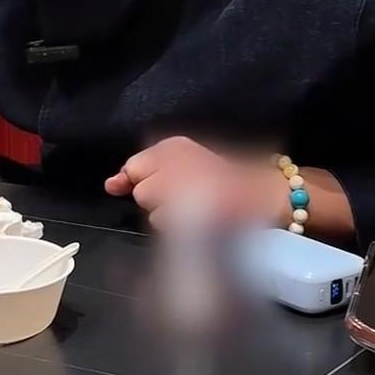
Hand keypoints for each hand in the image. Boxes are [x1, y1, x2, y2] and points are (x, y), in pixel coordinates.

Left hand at [105, 137, 282, 231]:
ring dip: (169, 215)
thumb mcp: (180, 167)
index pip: (136, 167)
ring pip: (152, 208)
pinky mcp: (196, 209)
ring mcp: (188, 185)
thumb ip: (141, 173)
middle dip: (158, 200)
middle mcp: (180, 160)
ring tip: (196, 211)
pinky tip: (199, 223)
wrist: (264, 197)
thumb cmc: (220, 183)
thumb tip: (110, 184)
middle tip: (189, 199)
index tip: (170, 186)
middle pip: (142, 190)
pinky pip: (167, 223)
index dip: (145, 181)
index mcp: (176, 146)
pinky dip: (179, 227)